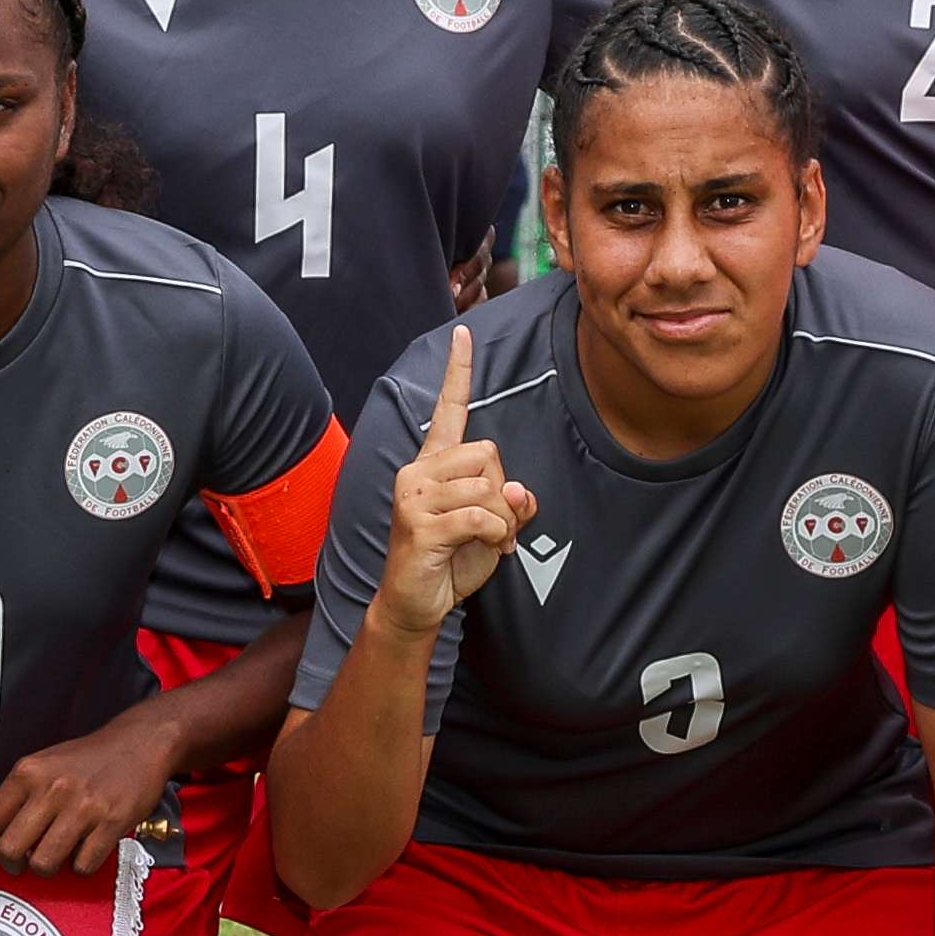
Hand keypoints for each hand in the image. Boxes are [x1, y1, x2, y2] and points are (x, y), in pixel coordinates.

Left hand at [0, 709, 176, 879]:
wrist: (139, 743)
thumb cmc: (91, 758)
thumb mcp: (44, 765)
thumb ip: (19, 796)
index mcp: (28, 773)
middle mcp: (51, 789)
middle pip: (11, 850)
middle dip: (14, 866)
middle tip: (24, 863)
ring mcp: (81, 808)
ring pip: (43, 864)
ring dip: (49, 868)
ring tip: (59, 851)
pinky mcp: (109, 824)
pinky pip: (81, 866)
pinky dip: (81, 865)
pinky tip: (86, 847)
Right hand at [370, 320, 522, 637]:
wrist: (416, 602)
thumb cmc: (452, 558)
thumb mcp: (492, 526)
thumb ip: (510, 502)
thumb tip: (520, 492)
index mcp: (433, 464)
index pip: (448, 410)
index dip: (458, 372)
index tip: (464, 332)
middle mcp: (418, 471)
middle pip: (487, 452)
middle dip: (503, 491)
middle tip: (494, 524)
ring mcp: (414, 497)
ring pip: (487, 486)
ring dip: (502, 520)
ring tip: (490, 542)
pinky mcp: (419, 524)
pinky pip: (480, 515)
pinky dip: (496, 535)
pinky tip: (487, 549)